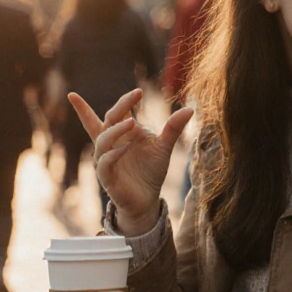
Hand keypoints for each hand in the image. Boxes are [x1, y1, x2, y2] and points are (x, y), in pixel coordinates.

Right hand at [69, 89, 193, 234]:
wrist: (148, 200)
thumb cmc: (151, 170)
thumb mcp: (164, 147)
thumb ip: (172, 128)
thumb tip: (190, 108)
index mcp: (121, 134)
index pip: (115, 112)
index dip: (123, 101)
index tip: (139, 91)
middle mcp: (110, 144)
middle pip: (107, 120)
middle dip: (118, 107)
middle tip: (134, 95)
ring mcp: (106, 160)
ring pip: (102, 141)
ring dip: (115, 130)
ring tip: (132, 122)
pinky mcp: (107, 177)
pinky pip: (104, 163)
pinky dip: (112, 155)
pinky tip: (125, 148)